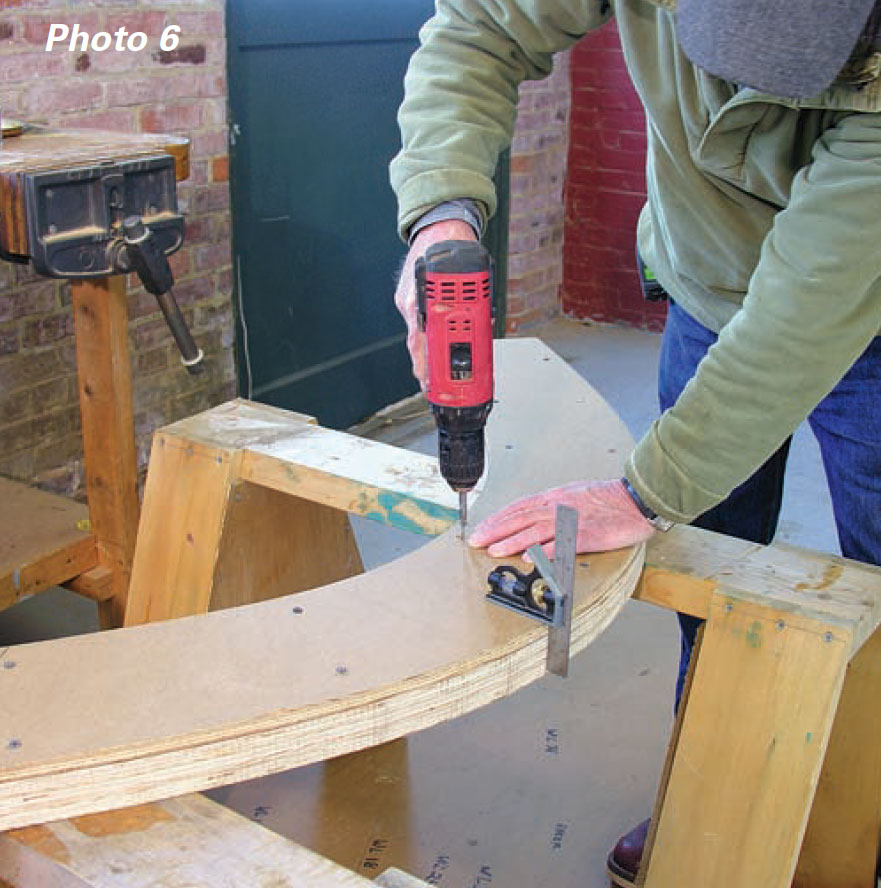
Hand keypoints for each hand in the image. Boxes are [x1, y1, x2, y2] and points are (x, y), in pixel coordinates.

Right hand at [395, 219, 477, 386]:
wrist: (437, 225)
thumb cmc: (451, 244)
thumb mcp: (469, 272)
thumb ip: (474, 301)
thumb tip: (485, 324)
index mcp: (422, 296)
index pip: (420, 339)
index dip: (425, 362)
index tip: (430, 378)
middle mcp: (412, 300)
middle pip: (415, 343)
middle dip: (423, 367)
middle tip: (430, 384)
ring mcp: (408, 299)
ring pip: (417, 334)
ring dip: (426, 353)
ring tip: (433, 373)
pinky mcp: (409, 297)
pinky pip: (419, 320)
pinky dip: (427, 333)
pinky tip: (435, 343)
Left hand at [468, 479, 655, 559]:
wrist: (635, 500)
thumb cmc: (607, 499)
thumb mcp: (573, 495)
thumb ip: (552, 507)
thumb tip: (531, 517)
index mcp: (554, 497)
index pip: (518, 507)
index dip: (497, 518)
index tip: (481, 528)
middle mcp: (558, 506)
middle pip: (520, 518)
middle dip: (495, 530)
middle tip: (476, 541)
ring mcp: (571, 521)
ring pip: (535, 531)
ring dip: (512, 542)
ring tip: (494, 551)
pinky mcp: (586, 535)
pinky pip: (562, 545)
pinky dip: (545, 552)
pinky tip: (530, 559)